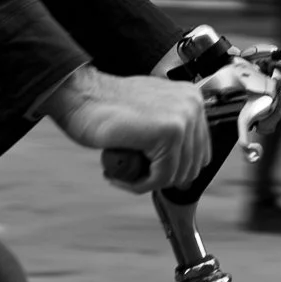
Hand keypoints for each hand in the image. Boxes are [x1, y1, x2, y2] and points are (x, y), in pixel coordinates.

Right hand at [44, 66, 210, 193]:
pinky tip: (120, 177)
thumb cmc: (107, 106)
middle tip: (136, 174)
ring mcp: (183, 117)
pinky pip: (161, 177)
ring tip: (125, 174)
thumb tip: (183, 168)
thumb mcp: (150, 111)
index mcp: (191, 98)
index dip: (174, 169)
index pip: (200, 151)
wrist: (80, 96)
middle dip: (162, 177)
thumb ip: (169, 130)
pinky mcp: (168, 132)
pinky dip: (139, 184)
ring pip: (176, 174)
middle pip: (191, 166)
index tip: (152, 172)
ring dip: (148, 182)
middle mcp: (192, 104)